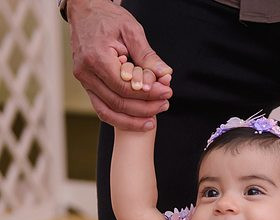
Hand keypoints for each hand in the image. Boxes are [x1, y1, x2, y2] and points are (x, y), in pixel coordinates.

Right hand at [69, 0, 172, 130]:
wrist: (85, 11)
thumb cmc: (108, 18)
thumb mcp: (131, 30)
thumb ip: (147, 55)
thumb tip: (166, 75)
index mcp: (96, 57)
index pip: (125, 87)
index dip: (148, 94)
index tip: (167, 92)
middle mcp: (86, 73)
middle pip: (118, 102)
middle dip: (145, 108)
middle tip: (165, 104)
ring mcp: (84, 81)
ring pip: (109, 112)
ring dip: (133, 119)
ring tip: (154, 118)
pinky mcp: (87, 86)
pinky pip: (103, 109)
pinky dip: (121, 118)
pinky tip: (138, 120)